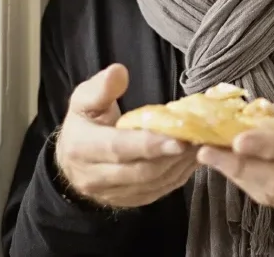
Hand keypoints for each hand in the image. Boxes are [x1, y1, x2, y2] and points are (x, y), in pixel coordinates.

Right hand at [55, 64, 198, 208]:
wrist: (72, 160)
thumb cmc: (84, 122)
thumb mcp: (84, 100)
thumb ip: (101, 87)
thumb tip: (119, 72)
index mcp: (82, 148)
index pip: (119, 149)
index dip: (150, 145)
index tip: (179, 138)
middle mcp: (95, 178)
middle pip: (141, 170)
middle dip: (173, 155)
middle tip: (199, 138)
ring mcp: (113, 194)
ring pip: (154, 183)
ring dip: (181, 165)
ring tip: (202, 144)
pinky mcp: (130, 202)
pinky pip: (159, 191)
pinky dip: (180, 174)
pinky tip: (194, 157)